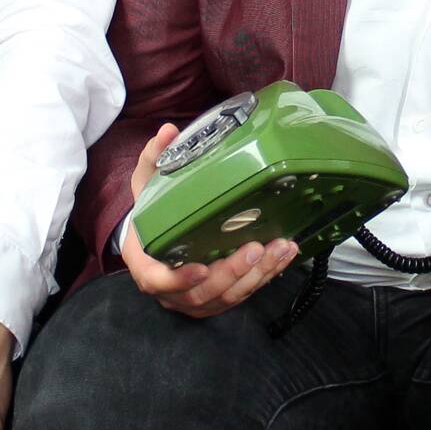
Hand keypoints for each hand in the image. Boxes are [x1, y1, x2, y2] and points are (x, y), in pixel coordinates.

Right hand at [119, 122, 303, 316]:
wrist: (157, 235)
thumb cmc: (152, 211)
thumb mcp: (147, 183)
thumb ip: (155, 158)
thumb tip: (167, 131)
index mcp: (147, 264)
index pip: (157, 281)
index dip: (178, 280)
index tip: (201, 268)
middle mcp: (171, 288)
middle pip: (201, 294)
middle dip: (232, 273)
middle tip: (255, 249)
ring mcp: (195, 298)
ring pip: (227, 296)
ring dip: (256, 275)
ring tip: (278, 248)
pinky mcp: (218, 297)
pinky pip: (243, 292)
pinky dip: (266, 275)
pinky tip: (283, 255)